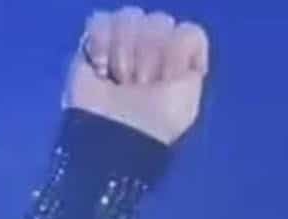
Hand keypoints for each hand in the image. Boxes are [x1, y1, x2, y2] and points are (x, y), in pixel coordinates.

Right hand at [62, 7, 208, 144]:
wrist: (116, 132)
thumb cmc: (154, 122)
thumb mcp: (187, 100)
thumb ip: (193, 67)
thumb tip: (181, 39)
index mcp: (181, 59)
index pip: (187, 31)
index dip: (178, 53)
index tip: (169, 78)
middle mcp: (155, 46)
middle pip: (159, 21)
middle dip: (151, 55)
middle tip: (142, 84)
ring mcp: (125, 40)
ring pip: (131, 17)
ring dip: (125, 53)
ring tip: (121, 80)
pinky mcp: (94, 41)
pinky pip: (101, 20)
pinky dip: (101, 44)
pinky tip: (102, 69)